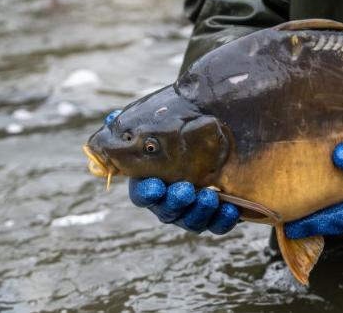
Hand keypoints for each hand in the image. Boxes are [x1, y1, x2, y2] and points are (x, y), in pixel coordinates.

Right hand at [104, 109, 239, 233]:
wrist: (215, 139)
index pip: (142, 194)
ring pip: (192, 221)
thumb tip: (112, 118)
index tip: (156, 186)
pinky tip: (230, 208)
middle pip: (166, 211)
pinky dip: (223, 220)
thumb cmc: (178, 134)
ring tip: (210, 197)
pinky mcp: (215, 215)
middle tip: (186, 190)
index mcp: (151, 182)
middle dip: (176, 203)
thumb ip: (133, 124)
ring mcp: (191, 211)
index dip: (147, 193)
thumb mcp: (158, 125)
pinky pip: (217, 224)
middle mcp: (169, 201)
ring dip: (199, 212)